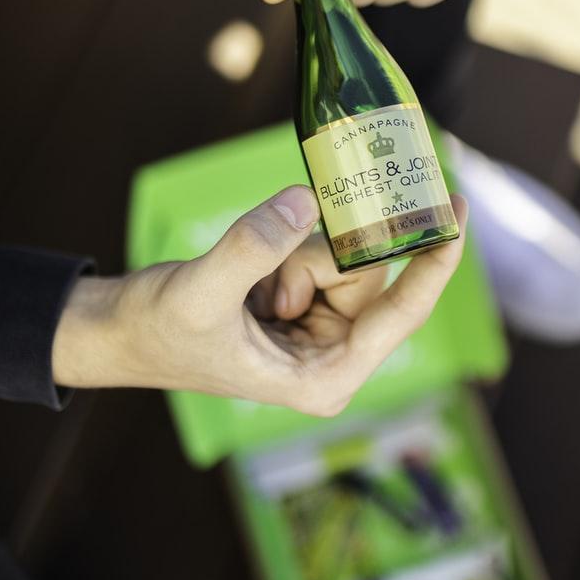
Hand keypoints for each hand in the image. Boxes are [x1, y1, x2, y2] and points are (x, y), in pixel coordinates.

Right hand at [53, 186, 466, 416]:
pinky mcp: (304, 303)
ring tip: (246, 287)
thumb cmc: (158, 329)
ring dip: (292, 252)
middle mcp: (334, 357)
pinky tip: (248, 280)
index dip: (435, 260)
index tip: (457, 209)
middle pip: (367, 273)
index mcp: (325, 378)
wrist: (123, 330)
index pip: (401, 313)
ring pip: (342, 255)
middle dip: (318, 256)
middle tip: (267, 282)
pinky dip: (283, 248)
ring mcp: (321, 328)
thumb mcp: (201, 292)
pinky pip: (318, 251)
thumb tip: (306, 201)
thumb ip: (253, 247)